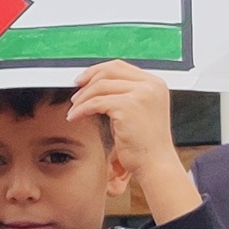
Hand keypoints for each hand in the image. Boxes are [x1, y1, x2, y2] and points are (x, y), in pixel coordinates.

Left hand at [68, 62, 199, 224]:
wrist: (155, 162)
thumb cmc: (144, 142)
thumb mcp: (137, 110)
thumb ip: (123, 95)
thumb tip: (95, 86)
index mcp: (155, 83)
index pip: (120, 66)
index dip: (96, 71)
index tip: (82, 81)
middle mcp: (151, 85)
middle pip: (109, 71)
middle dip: (87, 81)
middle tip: (74, 96)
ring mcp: (141, 94)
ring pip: (100, 86)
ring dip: (82, 99)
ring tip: (74, 110)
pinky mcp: (129, 106)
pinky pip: (95, 103)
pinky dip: (81, 109)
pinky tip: (74, 117)